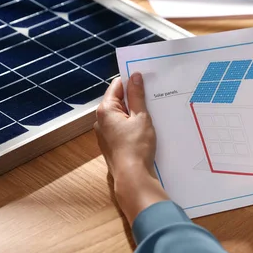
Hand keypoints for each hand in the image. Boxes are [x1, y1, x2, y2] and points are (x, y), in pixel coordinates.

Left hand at [94, 73, 167, 224]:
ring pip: (120, 115)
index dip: (131, 82)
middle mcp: (100, 120)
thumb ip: (137, 95)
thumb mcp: (141, 117)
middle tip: (151, 97)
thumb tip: (135, 76)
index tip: (145, 81)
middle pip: (117, 101)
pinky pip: (120, 128)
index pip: (117, 86)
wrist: (132, 176)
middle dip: (133, 98)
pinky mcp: (110, 144)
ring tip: (150, 114)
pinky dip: (131, 126)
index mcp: (105, 110)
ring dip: (133, 113)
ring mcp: (104, 133)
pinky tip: (144, 130)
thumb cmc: (136, 146)